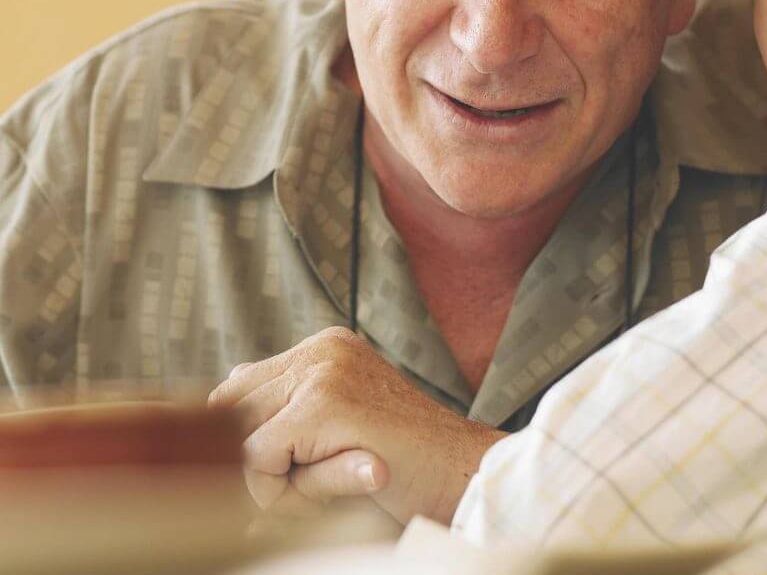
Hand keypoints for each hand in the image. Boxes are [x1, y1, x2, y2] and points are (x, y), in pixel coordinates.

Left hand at [208, 327, 504, 523]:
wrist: (464, 477)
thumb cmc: (406, 462)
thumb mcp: (340, 423)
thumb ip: (288, 402)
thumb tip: (230, 380)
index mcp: (326, 347)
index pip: (240, 387)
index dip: (251, 442)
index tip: (299, 468)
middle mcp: (322, 349)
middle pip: (230, 408)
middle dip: (254, 459)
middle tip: (309, 485)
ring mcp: (323, 371)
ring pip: (239, 436)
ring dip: (269, 476)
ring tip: (322, 485)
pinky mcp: (324, 404)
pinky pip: (259, 458)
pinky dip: (281, 491)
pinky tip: (330, 489)